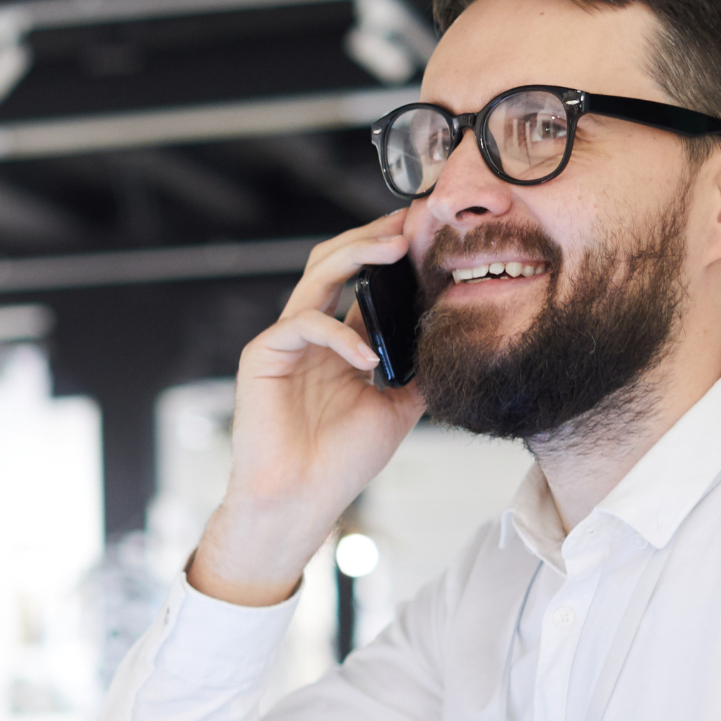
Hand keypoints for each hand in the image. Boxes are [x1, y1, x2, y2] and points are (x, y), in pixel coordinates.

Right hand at [189, 211, 424, 606]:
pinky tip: (366, 358)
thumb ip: (419, 369)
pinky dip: (338, 335)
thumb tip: (459, 335)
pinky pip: (302, 324)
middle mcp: (311, 334)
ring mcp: (285, 342)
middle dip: (373, 236)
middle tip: (412, 220)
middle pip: (335, 260)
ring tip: (395, 248)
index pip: (363, 279)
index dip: (391, 252)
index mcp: (339, 341)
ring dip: (357, 255)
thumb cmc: (340, 461)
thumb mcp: (400, 406)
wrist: (302, 500)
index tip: (429, 231)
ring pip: (316, 274)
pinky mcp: (262, 357)